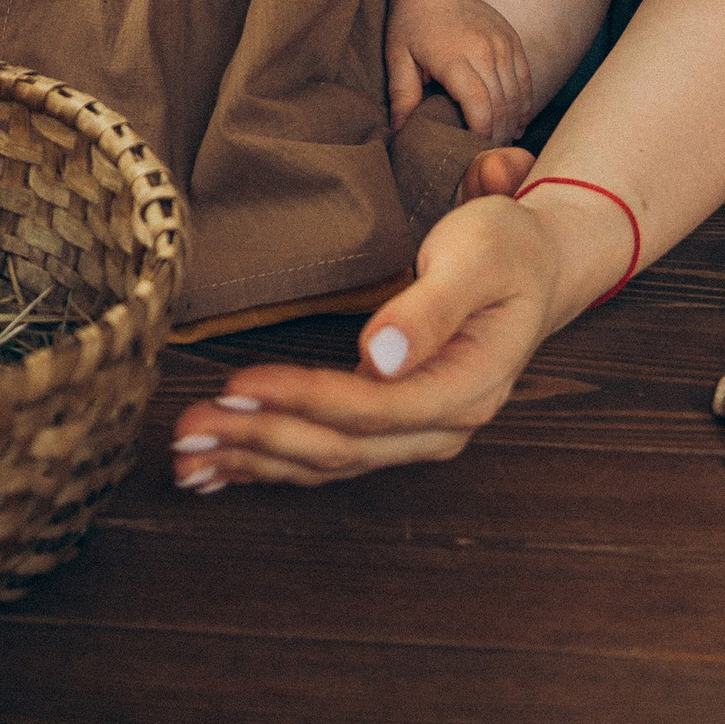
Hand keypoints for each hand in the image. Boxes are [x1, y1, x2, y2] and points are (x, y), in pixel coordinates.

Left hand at [168, 194, 559, 490]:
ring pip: (325, 461)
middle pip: (340, 446)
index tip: (240, 385)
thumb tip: (383, 355)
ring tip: (187, 456)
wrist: (537, 267)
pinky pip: (326, 458)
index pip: (373, 407)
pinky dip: (270, 466)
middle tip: (189, 427)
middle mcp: (441, 428)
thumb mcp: (479, 257)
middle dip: (259, 439)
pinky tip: (222, 473)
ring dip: (253, 460)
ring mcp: (416, 435)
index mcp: (467, 389)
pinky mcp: (391, 429)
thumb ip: (432, 307)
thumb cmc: (507, 251)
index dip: (303, 399)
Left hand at [385, 0, 532, 140]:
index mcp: (455, 57)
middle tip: (487, 156)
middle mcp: (484, 51)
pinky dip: (524, 105)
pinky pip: (526, 80)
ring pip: (518, 95)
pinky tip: (516, 124)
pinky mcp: (513, 42)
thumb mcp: (398, 55)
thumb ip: (401, 93)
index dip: (481, 132)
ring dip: (512, 123)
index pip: (479, 104)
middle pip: (502, 105)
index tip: (474, 151)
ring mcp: (503, 45)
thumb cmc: (413, 22)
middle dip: (497, 135)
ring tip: (501, 144)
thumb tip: (399, 130)